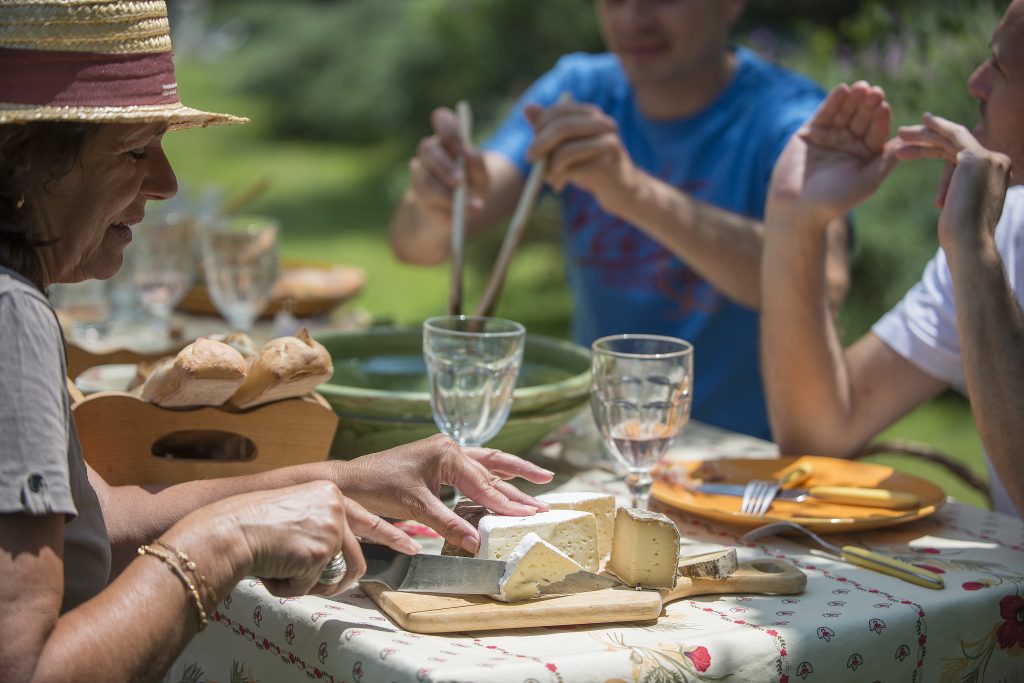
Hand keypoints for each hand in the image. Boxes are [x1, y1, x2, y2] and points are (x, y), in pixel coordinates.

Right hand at [219, 481, 416, 596]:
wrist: (229, 530)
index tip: (411, 545)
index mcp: (329, 492)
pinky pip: (313, 584)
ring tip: (284, 573)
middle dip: (341, 580)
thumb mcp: (293, 514)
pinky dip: (291, 586)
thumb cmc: (249, 526)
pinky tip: (275, 569)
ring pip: (335, 574)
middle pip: (356, 557)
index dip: (391, 535)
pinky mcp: (323, 549)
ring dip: (310, 583)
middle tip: (327, 585)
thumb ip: (318, 528)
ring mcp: (332, 527)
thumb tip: (334, 557)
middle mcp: (336, 506)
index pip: (368, 518)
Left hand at [337, 434, 553, 552]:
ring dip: (512, 473)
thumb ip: (450, 524)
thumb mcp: (417, 508)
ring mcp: (444, 452)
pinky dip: (491, 476)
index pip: (485, 484)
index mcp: (447, 453)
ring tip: (540, 478)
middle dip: (520, 484)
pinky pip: (473, 468)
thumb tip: (478, 544)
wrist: (349, 481)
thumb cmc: (378, 488)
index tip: (530, 516)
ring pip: (486, 464)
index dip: (507, 503)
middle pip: (493, 469)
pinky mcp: (438, 461)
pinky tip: (505, 482)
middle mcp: (450, 448)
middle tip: (546, 494)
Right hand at [408, 106, 488, 228]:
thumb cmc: (472, 186)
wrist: (460, 213)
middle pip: (427, 148)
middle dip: (444, 165)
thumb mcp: (482, 177)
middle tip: (459, 180)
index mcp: (448, 139)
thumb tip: (468, 152)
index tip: (460, 146)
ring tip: (467, 204)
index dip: (447, 128)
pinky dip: (447, 209)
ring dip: (446, 193)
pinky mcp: (418, 196)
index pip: (441, 119)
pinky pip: (428, 201)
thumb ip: (478, 164)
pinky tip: (461, 214)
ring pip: (426, 179)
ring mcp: (421, 173)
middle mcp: (431, 152)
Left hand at [524, 101, 638, 210]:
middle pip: (563, 128)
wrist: (620, 189)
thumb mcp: (567, 145)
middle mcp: (603, 124)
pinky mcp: (607, 165)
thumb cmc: (590, 165)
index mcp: (592, 114)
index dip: (541, 125)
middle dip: (540, 144)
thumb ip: (549, 128)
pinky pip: (572, 170)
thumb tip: (527, 107)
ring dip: (549, 167)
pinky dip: (558, 178)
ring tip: (548, 178)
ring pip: (566, 151)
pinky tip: (559, 185)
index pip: (560, 110)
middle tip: (529, 158)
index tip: (532, 142)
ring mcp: (608, 143)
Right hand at [769, 81, 898, 226]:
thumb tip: (909, 141)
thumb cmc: (834, 200)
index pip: (876, 132)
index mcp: (864, 155)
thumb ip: (887, 160)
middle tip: (875, 92)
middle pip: (861, 118)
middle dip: (868, 105)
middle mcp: (848, 144)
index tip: (883, 107)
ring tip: (860, 88)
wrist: (797, 208)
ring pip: (844, 113)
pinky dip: (833, 102)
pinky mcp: (809, 133)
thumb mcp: (868, 181)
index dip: (879, 119)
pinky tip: (842, 90)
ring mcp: (829, 136)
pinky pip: (824, 114)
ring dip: (853, 99)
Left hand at [895, 113, 1010, 252]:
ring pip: (953, 137)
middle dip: (929, 138)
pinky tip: (921, 124)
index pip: (961, 155)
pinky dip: (936, 128)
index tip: (917, 148)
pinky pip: (952, 136)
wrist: (969, 245)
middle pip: (957, 143)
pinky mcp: (975, 158)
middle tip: (902, 134)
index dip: (937, 149)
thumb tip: (948, 202)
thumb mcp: (960, 210)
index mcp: (996, 173)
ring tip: (900, 133)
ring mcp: (989, 158)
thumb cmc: (960, 236)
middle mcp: (998, 162)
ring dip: (925, 134)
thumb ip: (960, 196)